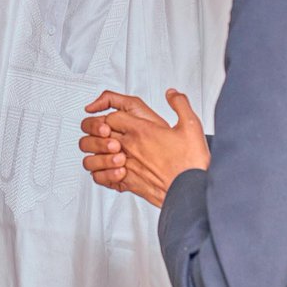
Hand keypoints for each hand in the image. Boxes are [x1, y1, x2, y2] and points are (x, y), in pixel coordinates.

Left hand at [79, 89, 209, 207]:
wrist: (191, 191)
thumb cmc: (190, 163)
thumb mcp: (191, 125)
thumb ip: (180, 104)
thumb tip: (172, 94)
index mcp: (142, 131)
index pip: (112, 116)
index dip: (111, 115)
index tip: (116, 119)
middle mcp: (130, 147)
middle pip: (99, 133)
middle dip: (98, 131)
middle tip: (105, 132)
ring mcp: (126, 165)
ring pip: (95, 156)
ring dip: (96, 152)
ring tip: (106, 152)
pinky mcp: (128, 183)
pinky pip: (101, 178)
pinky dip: (101, 173)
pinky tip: (110, 170)